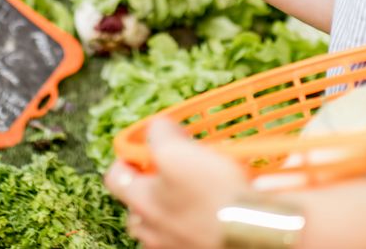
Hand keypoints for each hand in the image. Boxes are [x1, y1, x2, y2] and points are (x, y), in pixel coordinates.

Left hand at [105, 121, 249, 248]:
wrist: (250, 230)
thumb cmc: (210, 192)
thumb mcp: (178, 151)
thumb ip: (160, 135)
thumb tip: (158, 128)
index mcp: (141, 203)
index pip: (116, 177)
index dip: (126, 157)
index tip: (140, 148)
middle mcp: (151, 230)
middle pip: (137, 204)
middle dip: (149, 186)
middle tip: (169, 170)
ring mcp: (173, 246)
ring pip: (162, 222)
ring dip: (171, 206)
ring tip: (194, 190)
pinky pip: (186, 232)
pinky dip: (193, 220)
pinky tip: (211, 209)